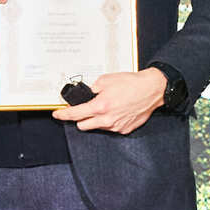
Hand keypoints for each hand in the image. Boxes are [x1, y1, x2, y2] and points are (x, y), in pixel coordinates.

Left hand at [52, 68, 166, 135]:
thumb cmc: (131, 83)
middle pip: (83, 126)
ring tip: (107, 107)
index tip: (57, 115)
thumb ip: (93, 89)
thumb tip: (88, 95)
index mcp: (100, 106)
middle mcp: (107, 120)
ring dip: (96, 120)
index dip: (63, 115)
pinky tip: (117, 111)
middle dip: (80, 119)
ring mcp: (116, 126)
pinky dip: (110, 121)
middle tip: (84, 110)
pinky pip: (111, 128)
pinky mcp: (125, 129)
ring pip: (97, 127)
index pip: (75, 115)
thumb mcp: (106, 80)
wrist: (152, 90)